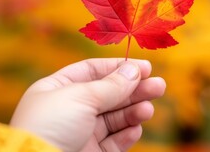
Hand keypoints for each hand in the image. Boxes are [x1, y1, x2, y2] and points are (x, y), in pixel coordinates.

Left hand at [10, 58, 165, 151]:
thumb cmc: (50, 125)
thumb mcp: (80, 96)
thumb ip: (111, 85)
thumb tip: (134, 70)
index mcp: (57, 89)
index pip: (92, 71)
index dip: (118, 68)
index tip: (145, 67)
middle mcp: (68, 110)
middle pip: (107, 94)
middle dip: (133, 89)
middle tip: (159, 85)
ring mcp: (79, 133)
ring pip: (113, 118)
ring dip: (133, 111)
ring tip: (148, 108)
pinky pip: (113, 141)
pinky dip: (126, 134)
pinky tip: (136, 127)